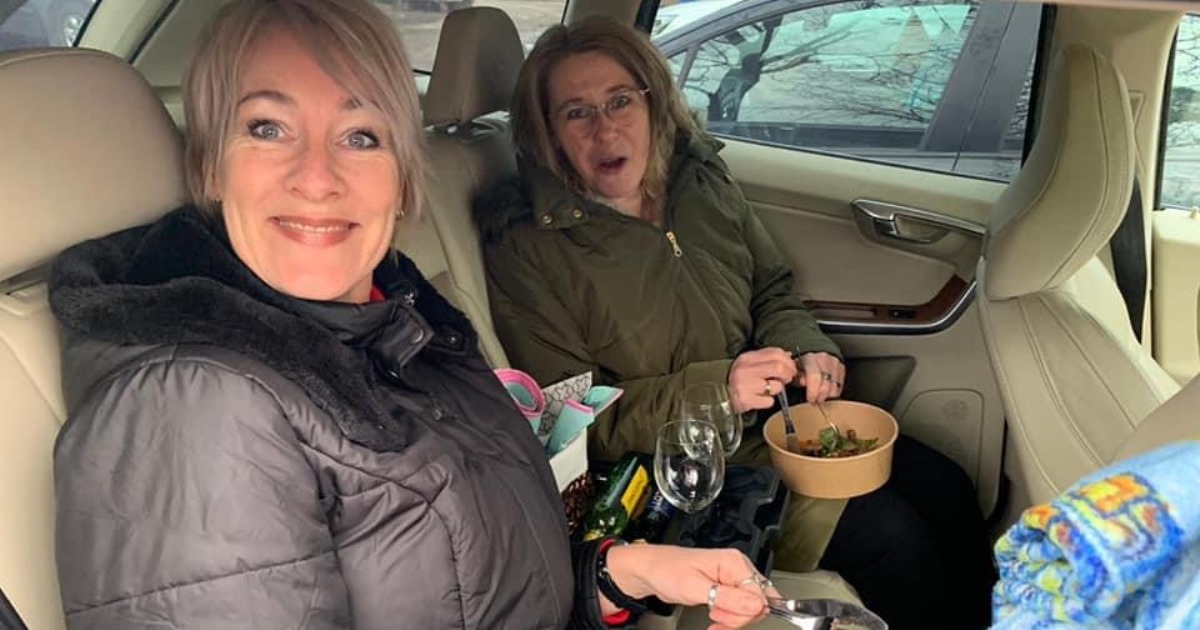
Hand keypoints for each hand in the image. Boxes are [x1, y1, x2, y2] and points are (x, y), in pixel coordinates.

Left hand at [605, 544, 775, 628]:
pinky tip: (717, 617)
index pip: (759, 595)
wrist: (651, 571)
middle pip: (757, 602)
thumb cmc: (666, 570)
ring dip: (733, 619)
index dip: (744, 612)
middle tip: (716, 618)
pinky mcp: (727, 589)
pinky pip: (740, 608)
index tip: (721, 616)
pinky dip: (730, 618)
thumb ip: (726, 597)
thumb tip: (755, 604)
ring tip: (714, 617)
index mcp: (734, 562)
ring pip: (750, 607)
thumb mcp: (694, 587)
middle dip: (738, 617)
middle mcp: (737, 568)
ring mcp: (732, 579)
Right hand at [726, 347, 797, 413]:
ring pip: (776, 386)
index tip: (791, 368)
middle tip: (786, 379)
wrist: (718, 396)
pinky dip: (768, 401)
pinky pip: (769, 401)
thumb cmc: (738, 380)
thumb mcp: (749, 364)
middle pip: (779, 368)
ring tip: (769, 390)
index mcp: (747, 358)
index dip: (788, 361)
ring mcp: (745, 385)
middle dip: (788, 375)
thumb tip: (788, 356)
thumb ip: (767, 358)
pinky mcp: (746, 400)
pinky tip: (761, 398)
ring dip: (777, 390)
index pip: (775, 353)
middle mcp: (745, 370)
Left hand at [794, 352, 844, 403]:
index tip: (810, 399)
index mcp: (810, 359)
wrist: (816, 356)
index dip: (813, 392)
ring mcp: (835, 364)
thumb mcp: (795, 370)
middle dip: (819, 397)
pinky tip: (826, 392)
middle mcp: (824, 360)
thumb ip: (797, 377)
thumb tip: (803, 382)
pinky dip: (833, 393)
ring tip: (820, 396)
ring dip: (826, 396)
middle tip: (814, 401)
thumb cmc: (803, 366)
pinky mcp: (842, 369)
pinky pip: (840, 387)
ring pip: (834, 388)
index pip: (814, 377)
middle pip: (825, 385)